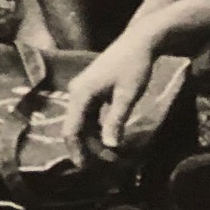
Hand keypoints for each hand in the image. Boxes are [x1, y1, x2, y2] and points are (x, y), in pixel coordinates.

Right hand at [64, 25, 159, 156]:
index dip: (76, 150)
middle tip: (107, 164)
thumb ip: (116, 120)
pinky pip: (88, 115)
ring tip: (110, 154)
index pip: (71, 129)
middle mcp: (76, 92)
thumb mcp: (127, 95)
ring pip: (82, 122)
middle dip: (88, 147)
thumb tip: (109, 146)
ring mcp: (82, 90)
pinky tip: (109, 137)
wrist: (139, 42)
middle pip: (75, 127)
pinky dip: (97, 128)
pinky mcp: (91, 90)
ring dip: (94, 139)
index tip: (84, 168)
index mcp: (81, 94)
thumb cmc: (134, 66)